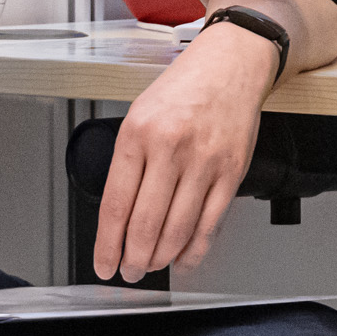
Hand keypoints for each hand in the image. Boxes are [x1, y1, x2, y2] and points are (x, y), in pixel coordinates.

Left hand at [91, 23, 272, 278]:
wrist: (230, 64)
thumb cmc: (183, 88)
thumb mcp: (140, 114)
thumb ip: (129, 162)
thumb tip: (120, 217)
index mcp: (137, 133)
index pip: (116, 205)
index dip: (107, 245)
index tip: (104, 264)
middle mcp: (170, 147)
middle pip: (145, 224)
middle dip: (133, 259)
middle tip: (129, 271)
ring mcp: (204, 161)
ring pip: (178, 230)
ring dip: (161, 259)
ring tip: (151, 266)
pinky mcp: (232, 171)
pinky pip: (210, 224)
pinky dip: (195, 250)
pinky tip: (184, 259)